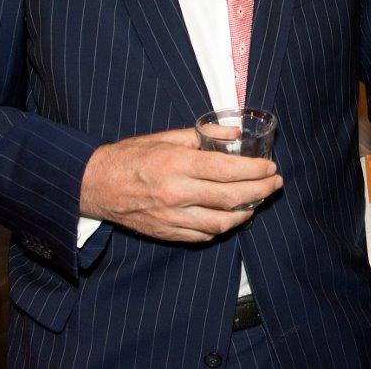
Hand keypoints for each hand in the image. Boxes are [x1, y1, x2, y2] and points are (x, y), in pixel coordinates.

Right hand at [79, 128, 282, 241]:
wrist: (96, 185)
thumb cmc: (131, 156)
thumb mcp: (166, 136)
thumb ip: (203, 135)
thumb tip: (234, 134)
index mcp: (177, 164)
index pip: (227, 170)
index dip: (255, 170)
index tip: (271, 167)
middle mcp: (177, 193)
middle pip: (231, 198)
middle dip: (260, 191)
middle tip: (275, 184)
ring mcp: (172, 217)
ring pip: (221, 223)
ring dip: (246, 213)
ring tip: (258, 201)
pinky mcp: (167, 233)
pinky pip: (203, 235)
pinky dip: (222, 227)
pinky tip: (232, 216)